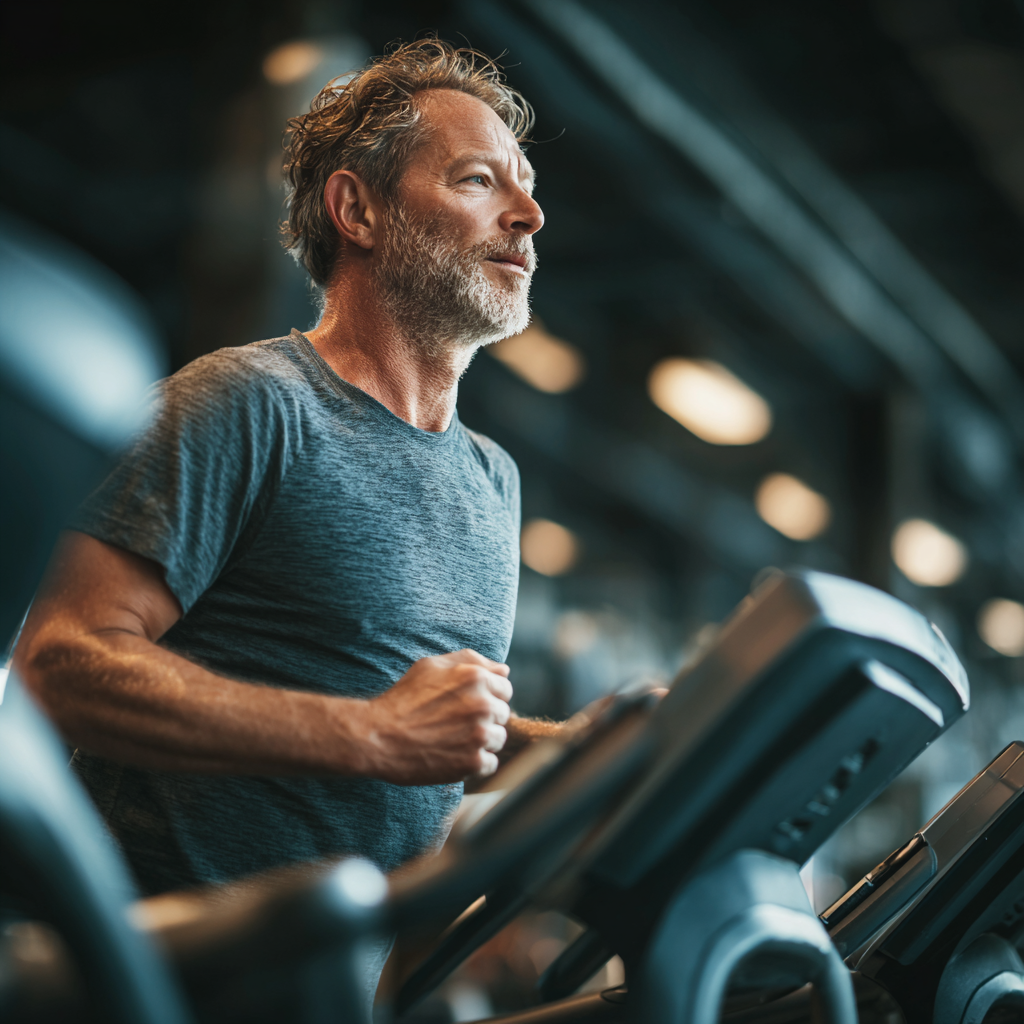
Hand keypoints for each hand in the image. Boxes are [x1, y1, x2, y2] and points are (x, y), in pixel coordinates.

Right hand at [355, 649, 511, 784]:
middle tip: (455, 724)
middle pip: (503, 714)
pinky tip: (453, 756)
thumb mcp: (431, 666)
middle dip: (485, 719)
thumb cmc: (403, 699)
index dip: (487, 696)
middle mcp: (482, 704)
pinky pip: (490, 764)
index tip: (467, 705)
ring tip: (453, 740)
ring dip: (481, 742)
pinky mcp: (473, 762)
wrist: (378, 736)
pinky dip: (475, 764)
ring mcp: (479, 734)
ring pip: (498, 739)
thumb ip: (471, 661)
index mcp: (475, 677)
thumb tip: (503, 670)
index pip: (505, 688)